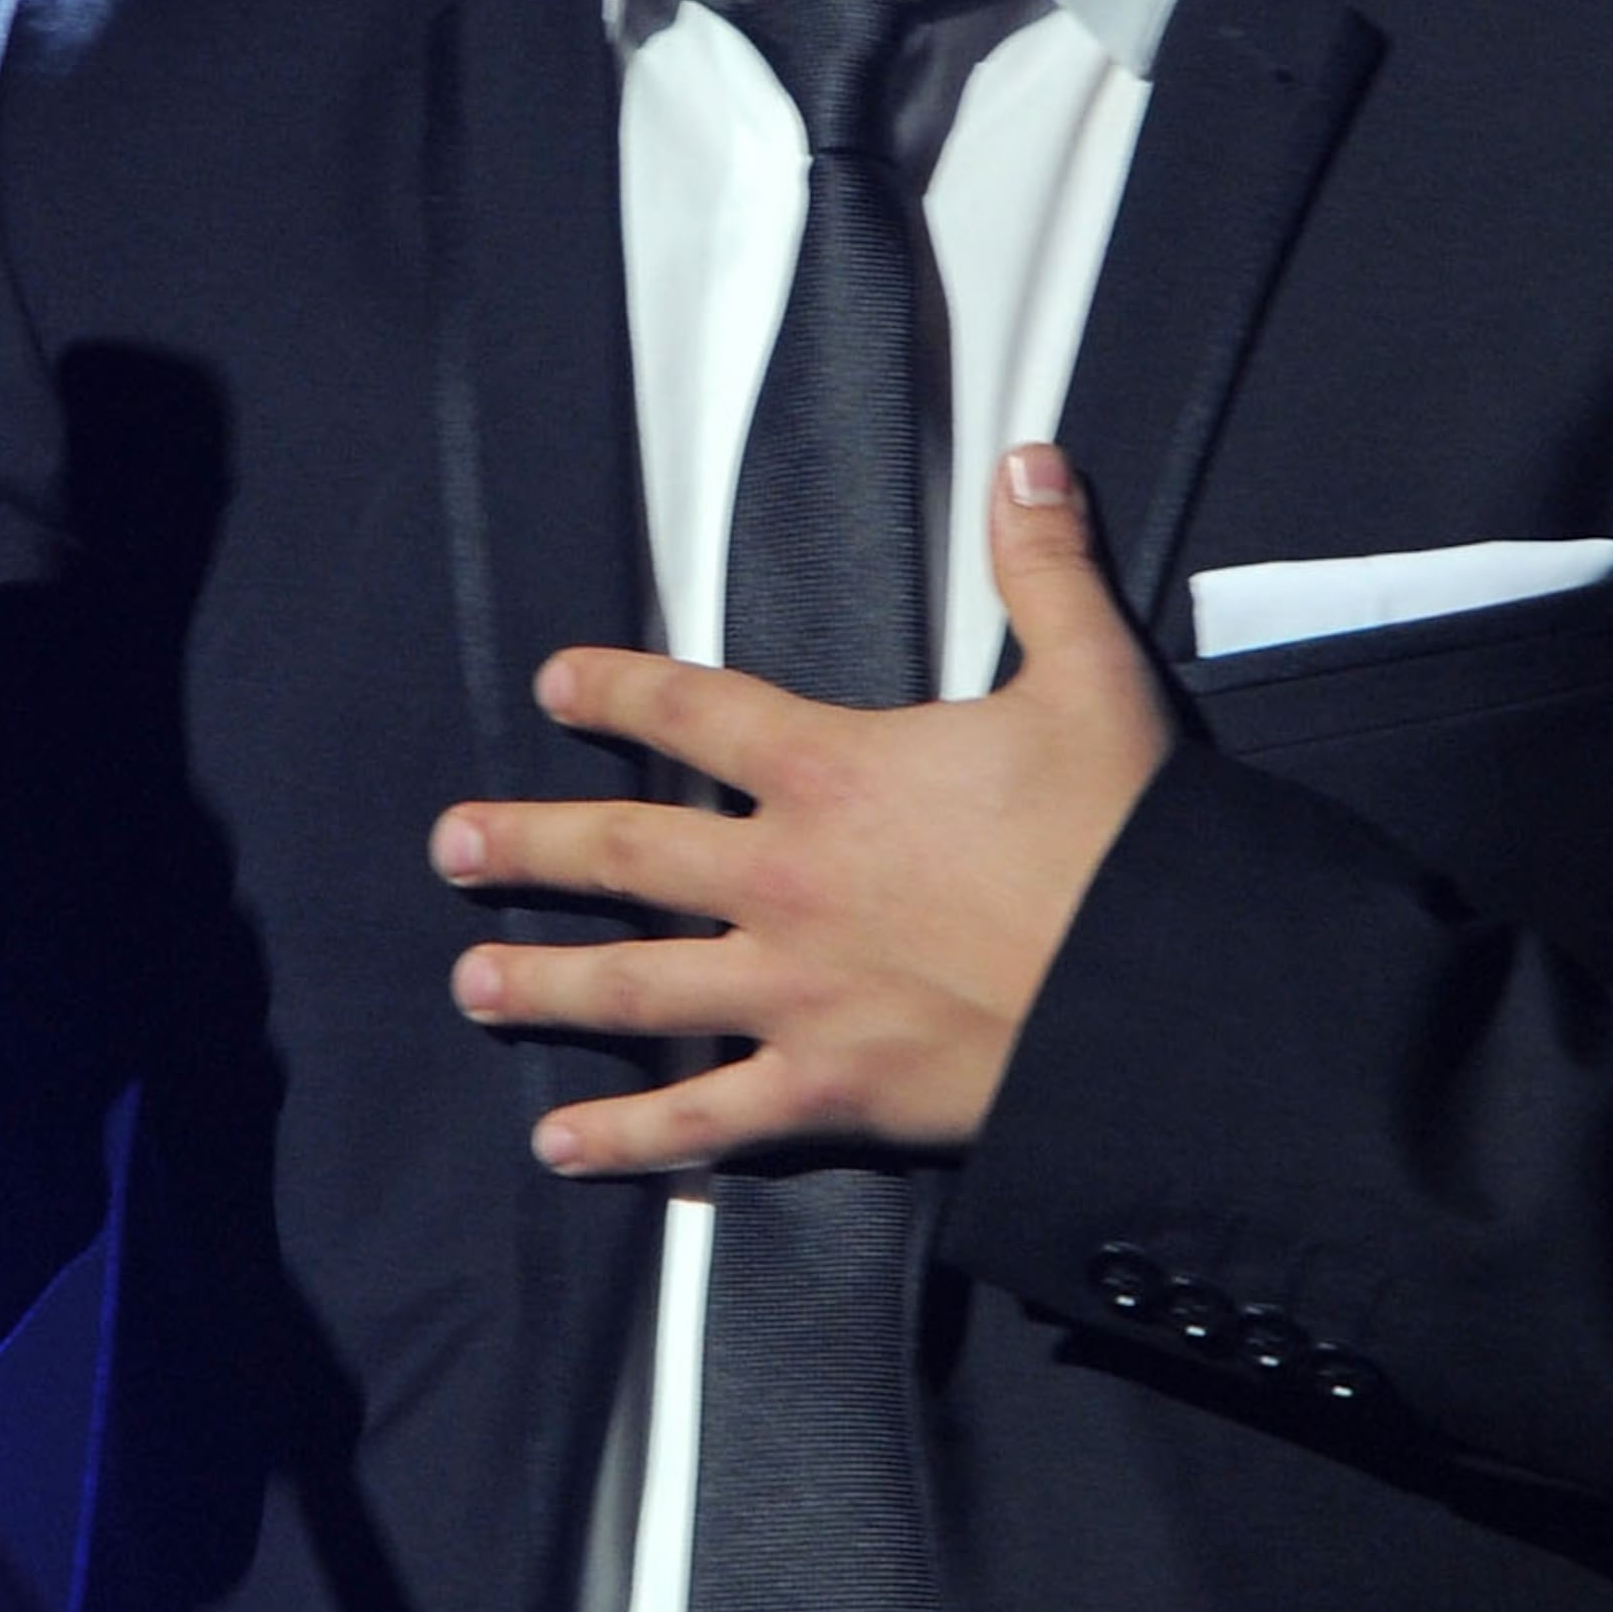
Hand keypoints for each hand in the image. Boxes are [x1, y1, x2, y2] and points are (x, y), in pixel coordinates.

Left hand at [431, 444, 1172, 1169]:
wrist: (1158, 988)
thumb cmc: (1125, 842)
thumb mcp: (1092, 678)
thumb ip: (1043, 569)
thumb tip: (1031, 465)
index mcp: (835, 773)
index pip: (694, 714)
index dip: (617, 693)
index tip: (557, 684)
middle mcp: (788, 880)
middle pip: (626, 854)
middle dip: (529, 847)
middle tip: (453, 847)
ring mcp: (795, 990)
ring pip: (634, 985)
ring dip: (541, 985)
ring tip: (474, 983)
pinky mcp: (827, 1087)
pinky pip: (704, 1117)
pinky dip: (627, 1137)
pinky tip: (559, 1146)